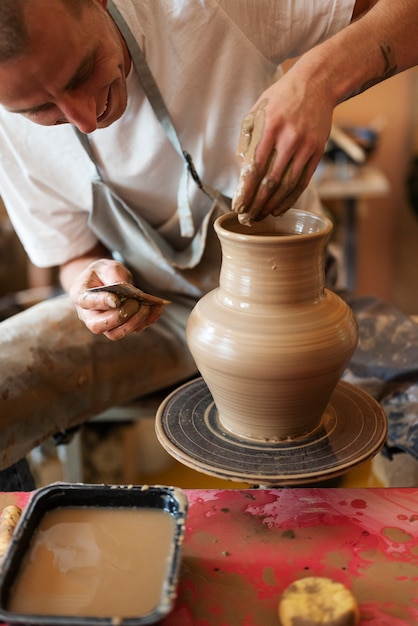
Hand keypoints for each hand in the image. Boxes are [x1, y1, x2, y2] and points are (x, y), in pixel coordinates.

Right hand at [69, 258, 163, 339]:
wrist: (105, 280)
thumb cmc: (103, 273)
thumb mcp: (107, 267)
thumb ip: (113, 275)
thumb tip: (125, 288)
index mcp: (81, 295)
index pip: (87, 302)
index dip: (101, 302)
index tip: (116, 300)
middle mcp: (89, 315)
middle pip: (99, 326)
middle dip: (120, 316)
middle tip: (135, 303)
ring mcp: (104, 324)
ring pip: (115, 333)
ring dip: (134, 322)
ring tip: (147, 307)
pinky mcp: (120, 327)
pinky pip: (132, 330)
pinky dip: (146, 322)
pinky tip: (156, 309)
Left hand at [232, 67, 334, 223]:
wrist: (318, 83)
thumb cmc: (281, 98)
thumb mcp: (256, 110)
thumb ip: (246, 139)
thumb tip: (242, 171)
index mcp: (269, 127)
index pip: (254, 168)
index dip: (246, 191)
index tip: (237, 207)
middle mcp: (289, 138)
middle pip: (270, 182)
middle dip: (257, 204)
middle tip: (247, 219)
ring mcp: (306, 146)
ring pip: (287, 186)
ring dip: (272, 205)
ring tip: (261, 217)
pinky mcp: (317, 152)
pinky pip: (302, 182)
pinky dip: (290, 199)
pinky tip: (279, 209)